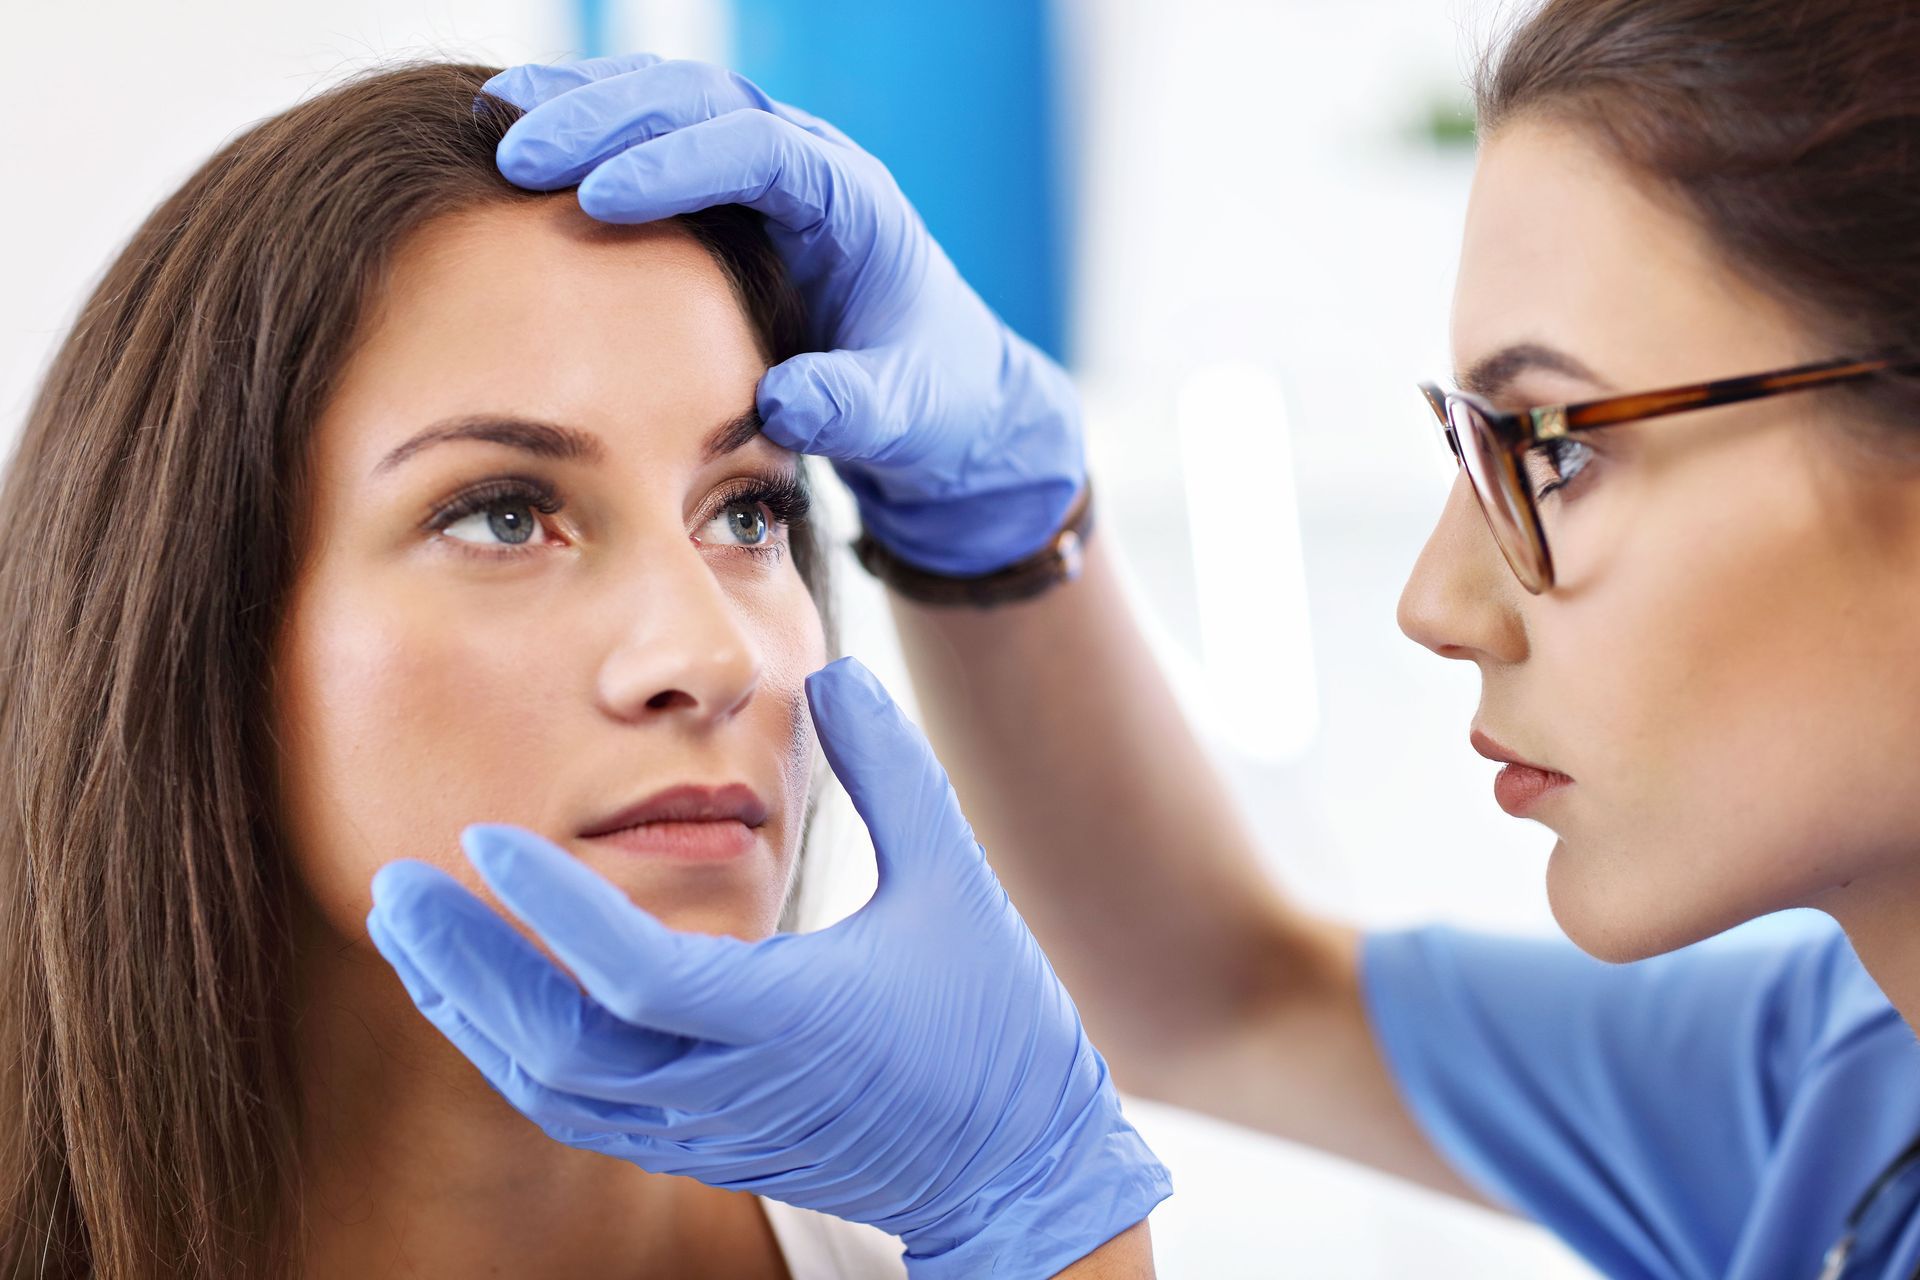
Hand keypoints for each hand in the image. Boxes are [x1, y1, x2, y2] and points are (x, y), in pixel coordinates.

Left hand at [366, 657, 1169, 1276]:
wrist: (1012, 1165)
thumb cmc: (994, 1021)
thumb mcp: (954, 878)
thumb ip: (890, 770)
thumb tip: (832, 671)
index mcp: (789, 1021)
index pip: (634, 974)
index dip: (551, 904)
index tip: (483, 835)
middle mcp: (729, 1089)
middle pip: (555, 1046)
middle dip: (463, 967)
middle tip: (394, 888)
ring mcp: (708, 1130)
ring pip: (550, 1088)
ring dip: (471, 1010)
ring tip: (413, 935)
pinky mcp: (701, 1147)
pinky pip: (576, 1110)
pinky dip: (512, 1052)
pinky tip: (482, 999)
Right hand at [479, 53, 1086, 576]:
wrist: (941, 394)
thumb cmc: (927, 402)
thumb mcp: (903, 417)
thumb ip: (852, 410)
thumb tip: (779, 405)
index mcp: (852, 204)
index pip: (759, 152)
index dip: (677, 165)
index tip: (598, 198)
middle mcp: (807, 163)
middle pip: (700, 102)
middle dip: (607, 118)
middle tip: (517, 153)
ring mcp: (763, 166)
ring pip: (665, 99)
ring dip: (581, 104)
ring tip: (494, 121)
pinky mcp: (726, 190)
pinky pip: (649, 134)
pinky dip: (585, 128)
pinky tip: (514, 139)